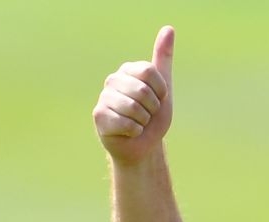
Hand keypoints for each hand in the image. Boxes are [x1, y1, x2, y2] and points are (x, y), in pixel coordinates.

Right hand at [92, 26, 174, 165]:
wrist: (143, 145)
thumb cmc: (153, 117)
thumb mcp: (164, 87)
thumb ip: (164, 59)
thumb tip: (169, 28)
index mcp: (128, 70)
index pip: (151, 73)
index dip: (160, 92)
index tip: (158, 100)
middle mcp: (113, 80)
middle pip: (143, 91)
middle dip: (152, 109)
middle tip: (146, 114)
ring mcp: (104, 97)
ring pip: (134, 108)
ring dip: (143, 121)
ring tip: (137, 123)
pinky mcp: (99, 115)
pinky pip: (126, 122)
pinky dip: (134, 131)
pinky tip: (128, 131)